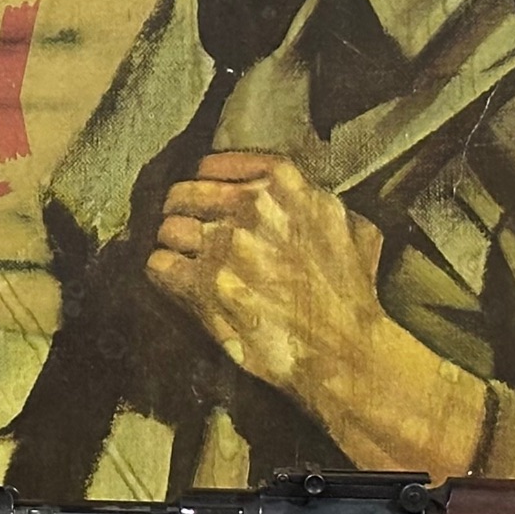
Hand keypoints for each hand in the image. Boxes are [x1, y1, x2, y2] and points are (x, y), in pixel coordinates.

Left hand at [145, 152, 488, 472]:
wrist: (344, 350)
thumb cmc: (354, 293)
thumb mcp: (356, 227)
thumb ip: (319, 200)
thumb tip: (301, 194)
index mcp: (283, 185)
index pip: (215, 163)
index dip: (203, 181)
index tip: (202, 195)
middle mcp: (249, 207)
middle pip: (183, 194)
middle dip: (180, 213)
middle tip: (184, 230)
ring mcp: (223, 246)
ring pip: (167, 228)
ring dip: (171, 245)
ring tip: (180, 259)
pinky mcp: (203, 287)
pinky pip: (158, 265)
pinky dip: (162, 273)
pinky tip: (174, 281)